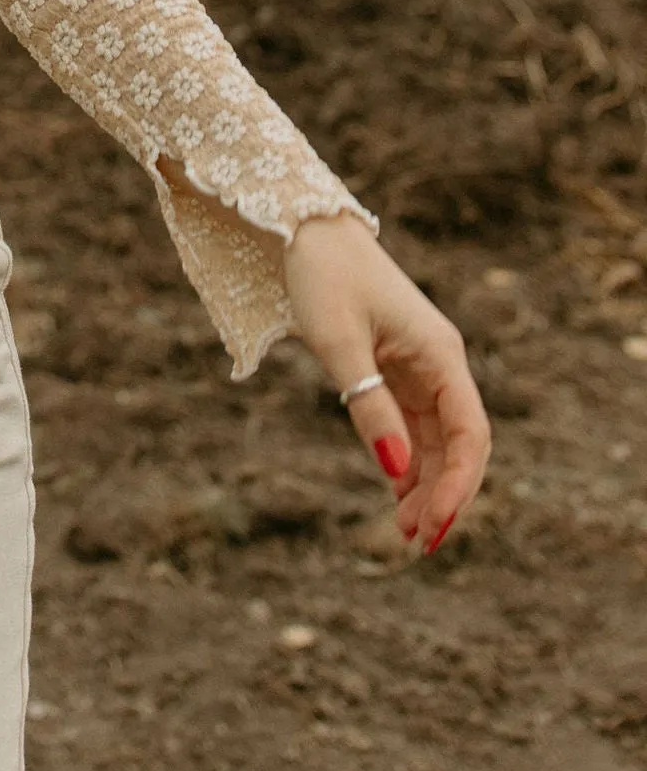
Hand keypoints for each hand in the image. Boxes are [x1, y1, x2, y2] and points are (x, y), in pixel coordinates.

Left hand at [283, 212, 490, 556]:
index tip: (431, 525)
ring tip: (401, 531)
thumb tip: (395, 472)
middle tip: (413, 543)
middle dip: (442, 495)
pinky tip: (394, 492)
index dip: (458, 485)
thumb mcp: (339, 342)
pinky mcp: (394, 369)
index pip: (469, 434)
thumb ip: (368, 406)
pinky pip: (411, 425)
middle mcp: (440, 364)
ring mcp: (418, 367)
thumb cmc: (322, 274)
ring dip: (424, 484)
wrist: (302, 227)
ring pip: (435, 440)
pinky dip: (405, 460)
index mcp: (441, 355)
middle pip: (458, 445)